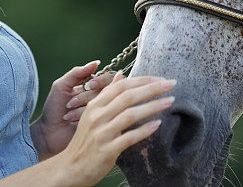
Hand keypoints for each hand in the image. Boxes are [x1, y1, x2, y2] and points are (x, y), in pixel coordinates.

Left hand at [31, 61, 115, 159]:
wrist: (48, 133)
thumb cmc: (53, 108)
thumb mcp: (61, 86)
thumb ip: (77, 73)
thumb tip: (97, 62)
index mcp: (91, 88)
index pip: (107, 79)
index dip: (99, 81)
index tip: (86, 86)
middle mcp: (99, 100)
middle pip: (106, 92)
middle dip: (84, 97)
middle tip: (69, 104)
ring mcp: (100, 114)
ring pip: (102, 105)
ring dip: (80, 109)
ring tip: (67, 116)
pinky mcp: (100, 127)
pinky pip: (101, 119)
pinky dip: (83, 119)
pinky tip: (72, 123)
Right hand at [54, 71, 176, 185]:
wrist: (71, 167)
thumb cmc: (86, 139)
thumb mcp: (93, 113)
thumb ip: (107, 95)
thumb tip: (120, 75)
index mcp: (95, 105)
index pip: (121, 86)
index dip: (142, 80)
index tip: (160, 78)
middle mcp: (97, 116)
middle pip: (128, 96)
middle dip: (152, 88)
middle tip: (171, 84)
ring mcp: (102, 133)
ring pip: (130, 114)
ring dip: (153, 106)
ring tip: (170, 101)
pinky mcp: (107, 149)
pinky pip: (130, 137)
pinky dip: (144, 130)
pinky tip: (157, 125)